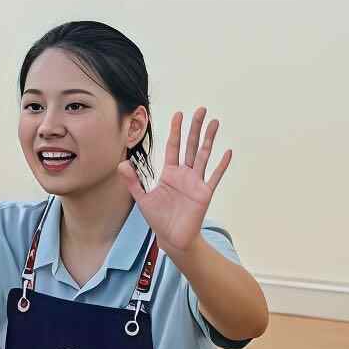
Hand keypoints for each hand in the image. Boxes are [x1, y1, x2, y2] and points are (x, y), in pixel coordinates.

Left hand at [123, 107, 231, 254]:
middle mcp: (184, 174)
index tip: (179, 114)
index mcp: (170, 173)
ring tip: (215, 122)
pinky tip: (228, 152)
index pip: (173, 146)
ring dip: (210, 139)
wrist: (172, 238)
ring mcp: (196, 183)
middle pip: (191, 145)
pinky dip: (221, 165)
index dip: (175, 130)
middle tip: (201, 110)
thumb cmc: (159, 220)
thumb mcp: (143, 198)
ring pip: (204, 155)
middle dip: (196, 127)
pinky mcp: (204, 194)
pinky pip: (214, 176)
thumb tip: (121, 163)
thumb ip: (133, 181)